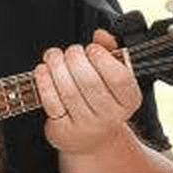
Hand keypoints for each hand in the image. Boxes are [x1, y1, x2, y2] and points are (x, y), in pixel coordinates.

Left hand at [35, 30, 141, 154]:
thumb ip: (111, 50)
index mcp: (129, 101)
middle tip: (71, 51)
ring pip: (68, 91)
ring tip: (54, 56)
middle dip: (75, 58)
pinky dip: (44, 82)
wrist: (92, 138)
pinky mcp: (64, 132)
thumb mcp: (114, 75)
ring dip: (57, 66)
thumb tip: (100, 35)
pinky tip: (43, 70)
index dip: (102, 58)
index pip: (119, 78)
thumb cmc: (103, 97)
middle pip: (90, 82)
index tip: (92, 49)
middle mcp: (110, 117)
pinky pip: (52, 103)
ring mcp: (86, 127)